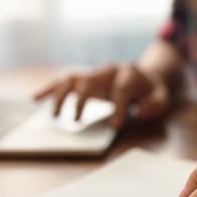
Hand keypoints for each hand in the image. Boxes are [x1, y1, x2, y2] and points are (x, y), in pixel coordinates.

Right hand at [33, 63, 171, 127]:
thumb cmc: (150, 90)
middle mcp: (107, 70)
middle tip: (77, 121)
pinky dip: (49, 89)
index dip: (119, 107)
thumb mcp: (161, 96)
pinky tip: (35, 98)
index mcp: (128, 73)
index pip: (121, 89)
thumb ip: (155, 104)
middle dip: (82, 100)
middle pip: (90, 80)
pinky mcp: (83, 78)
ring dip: (60, 96)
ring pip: (71, 79)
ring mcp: (93, 73)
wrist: (143, 75)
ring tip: (54, 117)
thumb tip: (139, 111)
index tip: (115, 126)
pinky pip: (62, 81)